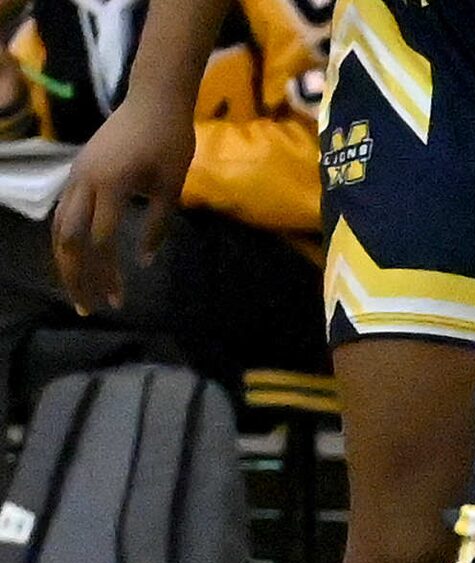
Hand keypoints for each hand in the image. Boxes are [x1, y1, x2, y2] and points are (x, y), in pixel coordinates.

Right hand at [53, 95, 193, 312]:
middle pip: (69, 239)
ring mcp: (76, 175)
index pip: (101, 241)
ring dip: (68, 262)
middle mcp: (84, 181)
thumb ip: (158, 226)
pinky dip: (68, 240)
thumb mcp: (172, 187)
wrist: (153, 100)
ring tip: (81, 291)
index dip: (108, 274)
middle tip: (89, 308)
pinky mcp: (77, 172)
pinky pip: (64, 212)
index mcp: (110, 185)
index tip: (120, 300)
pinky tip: (80, 261)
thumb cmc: (170, 142)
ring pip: (60, 227)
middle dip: (77, 276)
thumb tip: (144, 262)